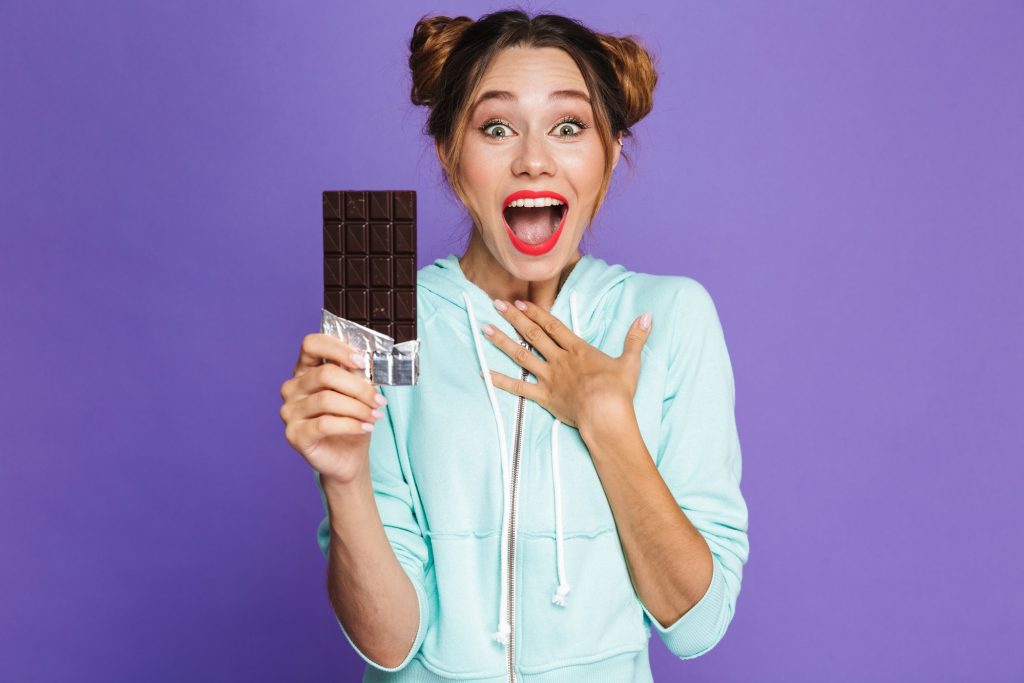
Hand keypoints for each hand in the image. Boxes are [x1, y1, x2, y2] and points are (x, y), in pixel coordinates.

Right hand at [279, 333, 388, 483]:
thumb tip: (368, 362)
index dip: (337, 348)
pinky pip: (325, 423)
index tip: (362, 361)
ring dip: (358, 408)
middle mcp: (292, 388)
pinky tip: (366, 428)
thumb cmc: (351, 420)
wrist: (348, 457)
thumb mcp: (357, 393)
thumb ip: (357, 375)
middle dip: (358, 387)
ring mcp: (289, 411)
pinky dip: (351, 424)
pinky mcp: (294, 434)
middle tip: (379, 399)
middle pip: (325, 374)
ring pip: (327, 399)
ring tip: (375, 415)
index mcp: (305, 370)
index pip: (311, 344)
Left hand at [481, 299, 651, 430]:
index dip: (536, 312)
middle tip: (496, 304)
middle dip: (514, 318)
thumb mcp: (630, 361)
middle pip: (533, 335)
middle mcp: (559, 360)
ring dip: (502, 342)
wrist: (605, 415)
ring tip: (485, 329)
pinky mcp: (544, 397)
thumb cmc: (618, 391)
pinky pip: (519, 388)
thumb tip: (647, 316)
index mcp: (578, 350)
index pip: (553, 325)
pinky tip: (485, 374)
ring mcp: (549, 378)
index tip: (521, 301)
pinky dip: (501, 381)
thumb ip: (635, 337)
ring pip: (521, 356)